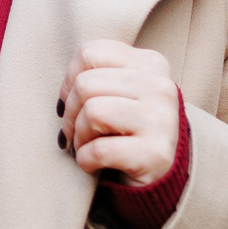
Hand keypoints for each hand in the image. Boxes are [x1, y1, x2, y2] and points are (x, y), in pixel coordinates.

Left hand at [56, 40, 178, 187]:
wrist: (163, 174)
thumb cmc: (131, 128)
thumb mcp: (121, 91)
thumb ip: (98, 75)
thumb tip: (64, 89)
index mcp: (151, 64)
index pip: (89, 54)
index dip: (69, 81)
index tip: (73, 102)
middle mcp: (161, 87)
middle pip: (85, 84)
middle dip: (69, 113)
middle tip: (74, 131)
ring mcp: (161, 119)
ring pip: (91, 113)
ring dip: (78, 136)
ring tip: (86, 146)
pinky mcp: (154, 153)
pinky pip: (98, 150)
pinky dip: (85, 160)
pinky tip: (93, 164)